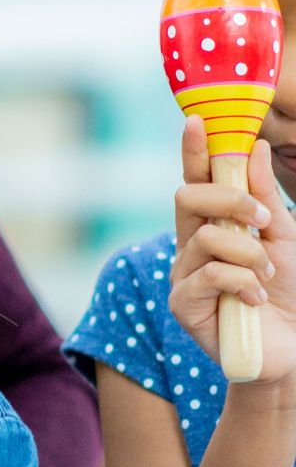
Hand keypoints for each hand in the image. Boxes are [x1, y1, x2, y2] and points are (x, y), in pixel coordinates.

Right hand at [170, 119, 295, 387]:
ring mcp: (182, 273)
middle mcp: (190, 244)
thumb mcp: (284, 238)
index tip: (197, 120)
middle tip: (264, 222)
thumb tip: (254, 149)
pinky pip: (211, 275)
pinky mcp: (182, 303)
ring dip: (250, 255)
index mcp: (213, 224)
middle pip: (187, 198)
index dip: (193, 150)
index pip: (196, 179)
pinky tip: (253, 299)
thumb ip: (265, 198)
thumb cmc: (286, 292)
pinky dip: (242, 283)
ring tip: (265, 277)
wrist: (289, 346)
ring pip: (208, 239)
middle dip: (231, 202)